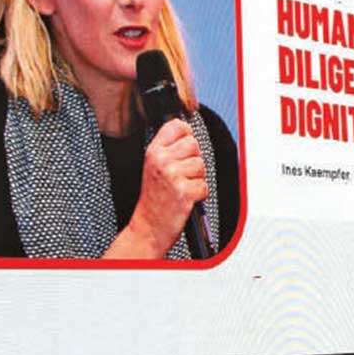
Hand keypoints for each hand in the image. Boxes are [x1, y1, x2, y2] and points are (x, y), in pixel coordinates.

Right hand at [108, 119, 206, 258]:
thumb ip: (168, 148)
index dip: (186, 135)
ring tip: (182, 188)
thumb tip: (188, 131)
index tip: (183, 149)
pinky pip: (204, 186)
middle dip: (193, 161)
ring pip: (201, 166)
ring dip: (196, 179)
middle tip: (181, 176)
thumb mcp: (153, 167)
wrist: (148, 228)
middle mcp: (161, 161)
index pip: (177, 126)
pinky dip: (199, 195)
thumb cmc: (154, 199)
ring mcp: (172, 176)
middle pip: (194, 144)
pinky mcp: (184, 192)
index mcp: (153, 152)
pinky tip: (185, 199)